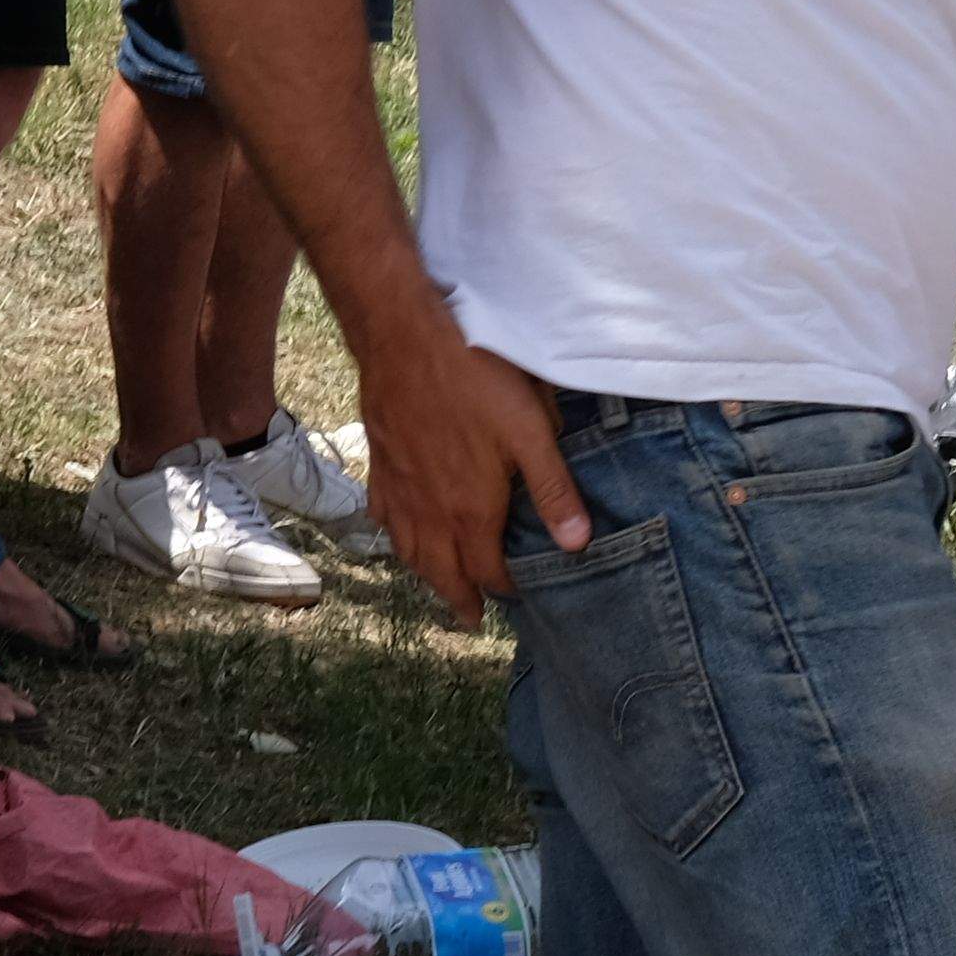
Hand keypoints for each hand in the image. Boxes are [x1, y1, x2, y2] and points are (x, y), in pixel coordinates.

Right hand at [355, 306, 590, 624]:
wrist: (405, 336)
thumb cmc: (476, 378)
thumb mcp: (531, 432)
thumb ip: (553, 490)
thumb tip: (576, 544)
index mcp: (471, 510)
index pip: (487, 570)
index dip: (505, 589)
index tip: (517, 596)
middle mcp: (430, 510)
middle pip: (441, 573)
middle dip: (458, 599)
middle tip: (470, 619)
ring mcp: (399, 488)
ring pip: (407, 550)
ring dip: (425, 574)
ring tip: (438, 584)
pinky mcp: (379, 462)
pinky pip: (382, 516)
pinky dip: (393, 534)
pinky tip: (399, 531)